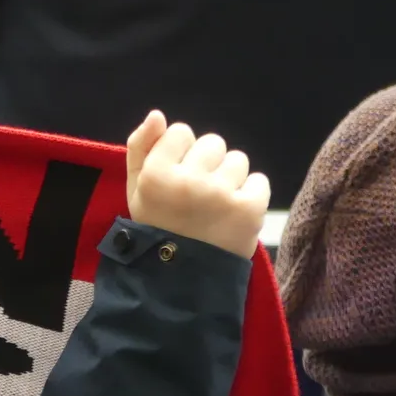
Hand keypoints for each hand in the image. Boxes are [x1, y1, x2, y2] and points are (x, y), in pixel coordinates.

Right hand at [125, 110, 270, 257]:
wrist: (180, 281)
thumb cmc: (157, 229)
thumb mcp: (136, 190)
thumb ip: (140, 149)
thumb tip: (158, 115)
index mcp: (156, 174)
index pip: (181, 132)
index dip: (180, 154)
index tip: (176, 179)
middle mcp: (188, 180)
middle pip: (212, 143)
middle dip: (207, 164)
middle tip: (198, 195)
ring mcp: (221, 194)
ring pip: (238, 160)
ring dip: (230, 179)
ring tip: (217, 205)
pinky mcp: (249, 209)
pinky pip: (259, 181)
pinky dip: (250, 195)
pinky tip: (234, 213)